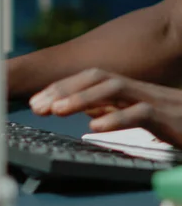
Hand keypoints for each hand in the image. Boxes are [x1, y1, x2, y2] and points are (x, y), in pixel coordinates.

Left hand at [29, 68, 181, 147]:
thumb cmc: (177, 122)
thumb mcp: (139, 115)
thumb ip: (115, 110)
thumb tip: (88, 110)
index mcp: (130, 89)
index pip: (91, 79)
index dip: (62, 87)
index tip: (37, 101)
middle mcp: (139, 89)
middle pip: (98, 77)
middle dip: (64, 88)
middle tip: (37, 104)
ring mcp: (154, 100)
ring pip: (115, 89)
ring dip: (82, 98)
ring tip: (57, 110)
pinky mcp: (168, 118)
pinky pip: (140, 114)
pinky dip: (115, 119)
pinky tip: (93, 128)